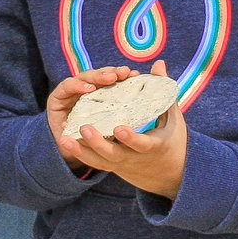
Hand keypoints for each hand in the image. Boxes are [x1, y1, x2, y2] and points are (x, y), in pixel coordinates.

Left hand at [60, 59, 188, 199]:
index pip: (143, 144)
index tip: (119, 128)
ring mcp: (122, 164)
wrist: (170, 175)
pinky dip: (81, 154)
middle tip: (84, 128)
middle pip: (114, 155)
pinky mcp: (113, 167)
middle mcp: (136, 158)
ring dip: (82, 151)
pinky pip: (95, 162)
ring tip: (64, 138)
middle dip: (98, 143)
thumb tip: (159, 64)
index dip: (131, 138)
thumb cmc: (172, 140)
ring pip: (100, 162)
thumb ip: (162, 93)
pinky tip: (66, 142)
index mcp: (155, 147)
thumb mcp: (173, 118)